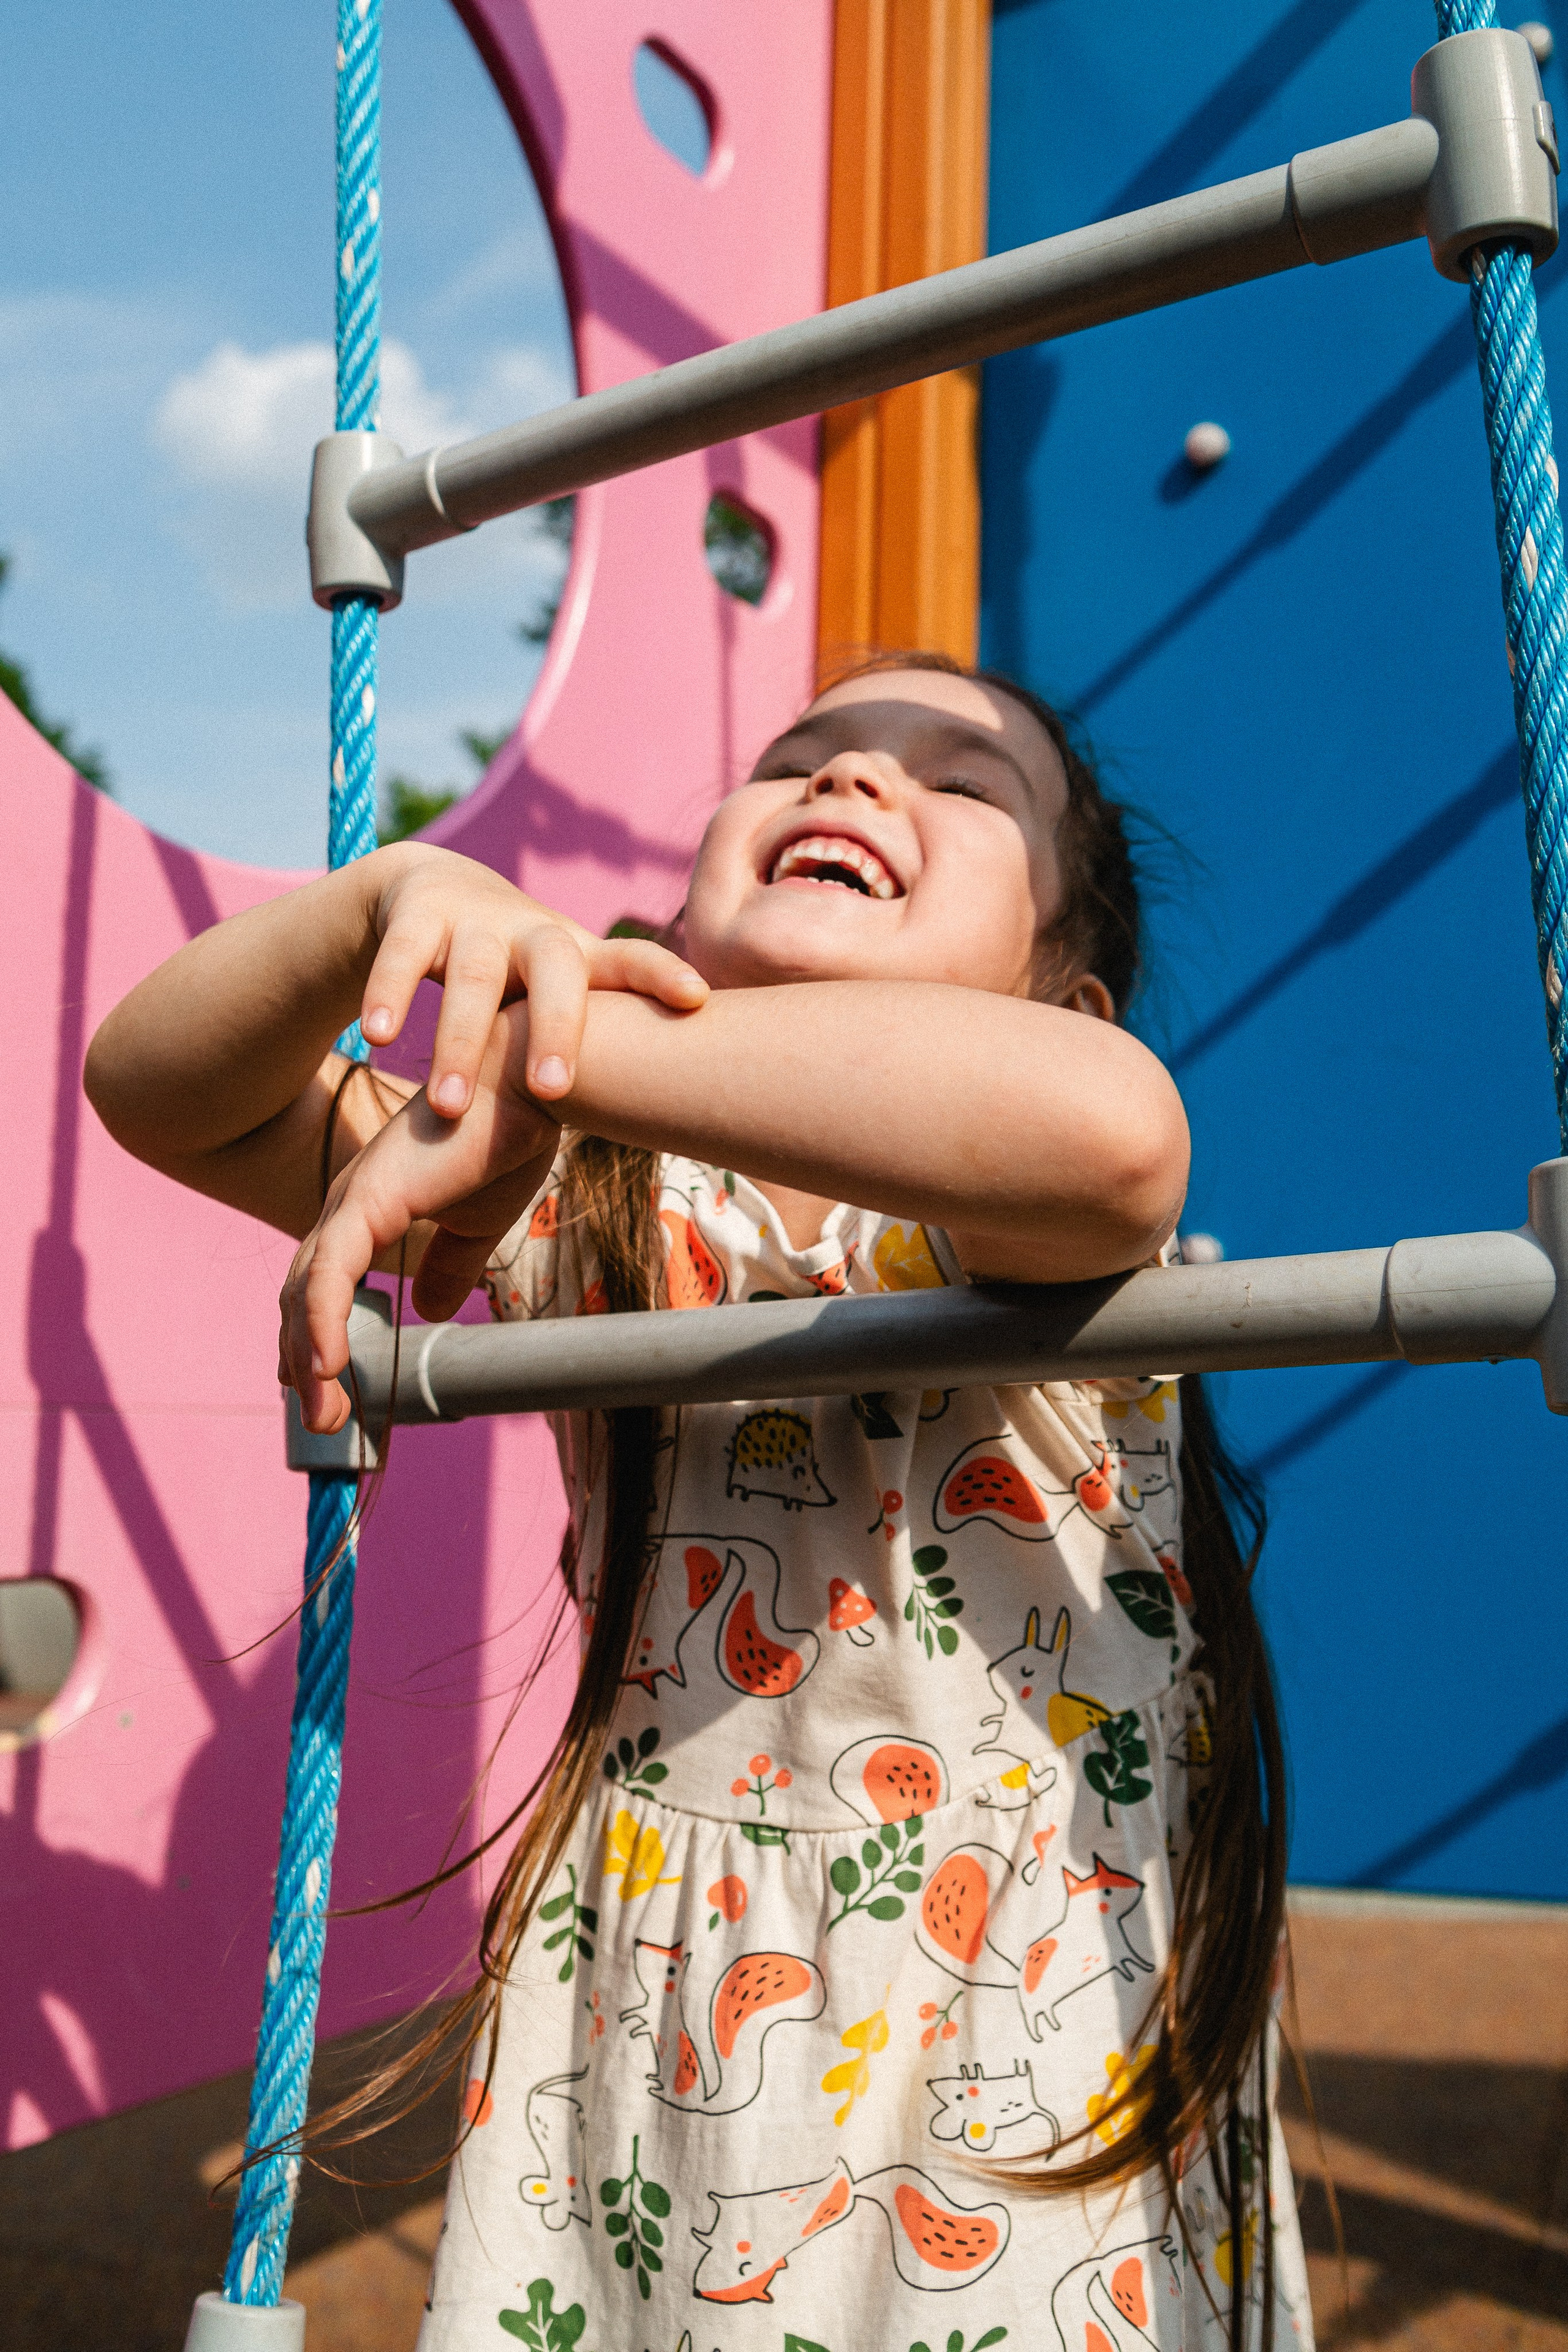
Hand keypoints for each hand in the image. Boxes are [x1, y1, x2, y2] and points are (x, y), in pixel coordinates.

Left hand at [280, 1003, 549, 1430]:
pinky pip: (328, 1277)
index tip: (321, 1385)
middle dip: (303, 1359)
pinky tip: (324, 1370)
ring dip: (308, 1360)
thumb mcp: (480, 1220)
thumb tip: (429, 1309)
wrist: (527, 1081)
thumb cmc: (509, 1135)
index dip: (316, 1333)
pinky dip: (319, 1326)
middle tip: (320, 1418)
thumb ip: (450, 1263)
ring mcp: (353, 1202)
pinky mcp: (367, 1202)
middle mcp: (351, 1203)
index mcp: (372, 1206)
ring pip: (304, 1293)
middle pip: (302, 1293)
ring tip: (322, 1417)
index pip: (326, 1280)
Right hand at [360, 846, 706, 1116]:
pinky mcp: (417, 915)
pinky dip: (390, 993)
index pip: (629, 961)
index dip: (661, 974)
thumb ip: (597, 1037)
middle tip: (553, 1090)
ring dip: (461, 1042)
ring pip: (472, 979)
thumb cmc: (513, 969)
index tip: (696, 997)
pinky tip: (379, 1036)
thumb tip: (666, 1108)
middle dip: (555, 1029)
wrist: (428, 891)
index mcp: (576, 957)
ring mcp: (474, 920)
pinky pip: (403, 955)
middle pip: (554, 973)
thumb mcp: (556, 991)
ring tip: (450, 1106)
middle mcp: (532, 934)